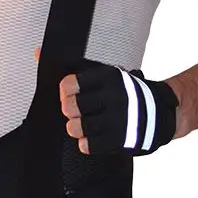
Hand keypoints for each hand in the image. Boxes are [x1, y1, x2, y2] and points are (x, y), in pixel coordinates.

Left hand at [34, 47, 178, 155]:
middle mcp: (114, 96)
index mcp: (109, 77)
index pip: (68, 84)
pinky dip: (86, 144)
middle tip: (77, 112)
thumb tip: (37, 51)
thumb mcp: (105, 75)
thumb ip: (74, 66)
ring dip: (76, 128)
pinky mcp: (120, 140)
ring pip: (76, 127)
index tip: (71, 94)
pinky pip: (88, 146)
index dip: (65, 92)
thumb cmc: (124, 92)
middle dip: (70, 111)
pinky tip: (94, 137)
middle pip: (70, 107)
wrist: (160, 114)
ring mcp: (118, 119)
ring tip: (84, 125)